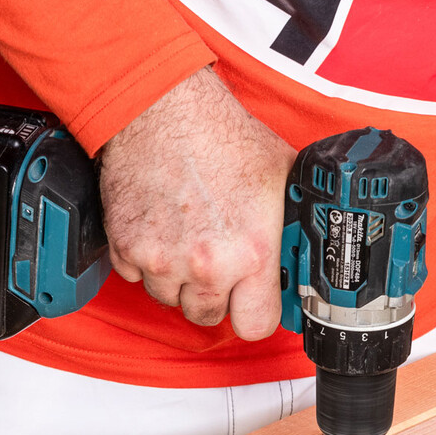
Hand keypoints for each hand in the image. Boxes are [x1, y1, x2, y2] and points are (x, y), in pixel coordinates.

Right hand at [98, 66, 295, 337]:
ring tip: (189, 238)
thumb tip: (309, 256)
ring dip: (180, 279)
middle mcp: (206, 264)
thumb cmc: (222, 138)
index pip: (256, 326)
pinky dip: (147, 261)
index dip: (255, 311)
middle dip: (216, 294)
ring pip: (171, 299)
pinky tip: (162, 229)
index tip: (254, 298)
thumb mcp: (282, 181)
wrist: (161, 107)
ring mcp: (161, 259)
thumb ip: (292, 229)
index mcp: (251, 252)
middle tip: (218, 260)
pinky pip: (137, 278)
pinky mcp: (126, 248)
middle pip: (209, 317)